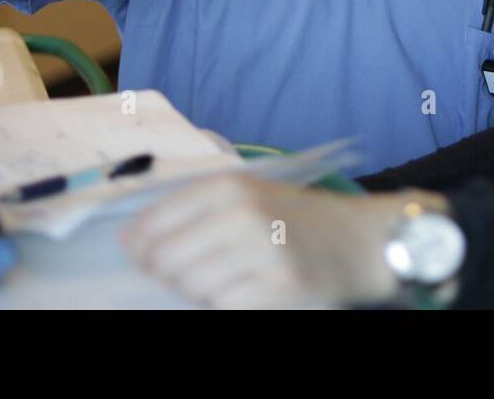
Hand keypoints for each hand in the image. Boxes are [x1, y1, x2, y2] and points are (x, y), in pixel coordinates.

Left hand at [121, 173, 444, 308]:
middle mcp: (241, 214)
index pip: (153, 223)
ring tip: (236, 276)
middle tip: (205, 268)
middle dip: (173, 274)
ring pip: (192, 288)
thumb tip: (130, 241)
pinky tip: (251, 290)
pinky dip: (229, 302)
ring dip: (203, 291)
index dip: (142, 248)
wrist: (364, 240)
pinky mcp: (279, 288)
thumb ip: (191, 210)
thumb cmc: (299, 219)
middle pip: (167, 261)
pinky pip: (223, 306)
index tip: (148, 258)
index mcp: (228, 187)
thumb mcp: (248, 195)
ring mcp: (261, 252)